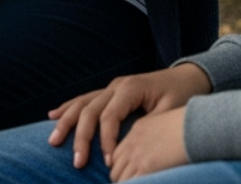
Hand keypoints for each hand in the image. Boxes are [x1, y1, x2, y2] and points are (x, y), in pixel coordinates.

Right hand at [47, 63, 209, 169]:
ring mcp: (111, 86)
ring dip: (66, 122)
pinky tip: (52, 115)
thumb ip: (151, 126)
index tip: (109, 163)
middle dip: (81, 137)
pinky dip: (68, 107)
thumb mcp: (172, 111)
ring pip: (82, 104)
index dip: (106, 141)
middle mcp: (116, 85)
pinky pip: (84, 99)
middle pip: (90, 110)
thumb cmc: (181, 96)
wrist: (187, 77)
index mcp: (130, 88)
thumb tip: (135, 149)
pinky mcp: (110, 91)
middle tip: (77, 162)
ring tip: (53, 141)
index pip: (109, 116)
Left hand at [109, 107, 189, 181]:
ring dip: (126, 183)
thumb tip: (155, 156)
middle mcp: (133, 142)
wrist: (197, 127)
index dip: (122, 167)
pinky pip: (131, 182)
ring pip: (119, 177)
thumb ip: (154, 138)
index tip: (130, 175)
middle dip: (121, 178)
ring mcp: (138, 155)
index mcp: (138, 130)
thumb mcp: (165, 125)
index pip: (118, 153)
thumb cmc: (189, 127)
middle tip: (131, 183)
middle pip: (115, 167)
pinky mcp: (146, 166)